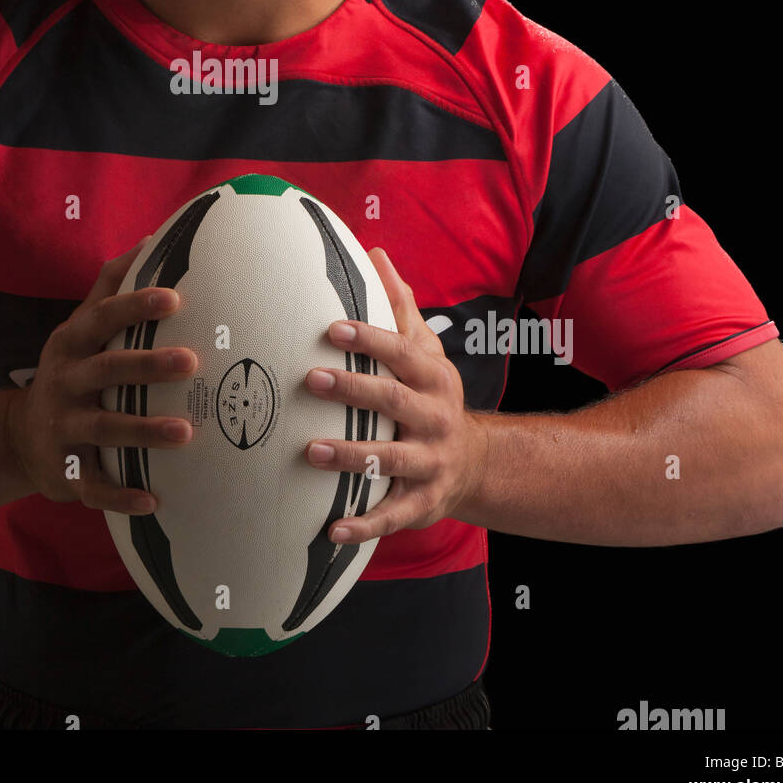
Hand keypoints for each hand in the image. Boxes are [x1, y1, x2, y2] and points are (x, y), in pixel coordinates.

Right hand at [7, 238, 196, 514]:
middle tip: (190, 362)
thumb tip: (152, 240)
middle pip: (105, 371)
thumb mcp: (80, 327)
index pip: (102, 318)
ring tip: (186, 432)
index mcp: (72, 344)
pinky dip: (120, 494)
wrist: (20, 436)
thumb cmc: (72, 369)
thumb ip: (111, 286)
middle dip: (146, 366)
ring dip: (143, 432)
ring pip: (103, 429)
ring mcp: (63, 429)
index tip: (173, 298)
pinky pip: (93, 486)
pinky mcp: (65, 472)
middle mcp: (64, 383)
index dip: (134, 306)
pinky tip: (153, 499)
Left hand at [303, 248, 487, 542]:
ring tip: (308, 451)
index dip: (369, 339)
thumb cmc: (431, 394)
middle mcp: (435, 418)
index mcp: (433, 377)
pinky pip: (391, 516)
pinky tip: (330, 530)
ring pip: (390, 459)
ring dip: (350, 456)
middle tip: (310, 379)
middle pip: (393, 401)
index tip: (331, 328)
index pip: (401, 353)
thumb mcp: (424, 349)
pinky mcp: (421, 504)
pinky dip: (362, 525)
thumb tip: (375, 252)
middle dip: (352, 390)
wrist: (474, 463)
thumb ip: (399, 305)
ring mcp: (430, 463)